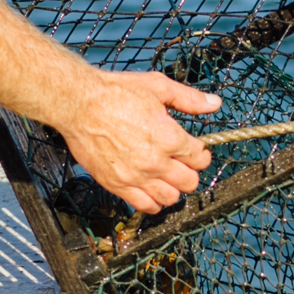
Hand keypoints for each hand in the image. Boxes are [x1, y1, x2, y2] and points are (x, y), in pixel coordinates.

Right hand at [57, 69, 221, 213]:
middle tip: (180, 162)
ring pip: (170, 198)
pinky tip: (150, 188)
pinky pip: (145, 206)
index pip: (200, 158)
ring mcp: (136, 176)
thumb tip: (215, 104)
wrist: (78, 104)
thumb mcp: (158, 87)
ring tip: (165, 176)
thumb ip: (189, 99)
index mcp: (169, 137)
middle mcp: (155, 162)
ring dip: (173, 189)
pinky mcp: (117, 185)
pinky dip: (152, 201)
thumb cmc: (115, 93)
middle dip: (189, 172)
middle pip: (190, 182)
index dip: (200, 153)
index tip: (193, 149)